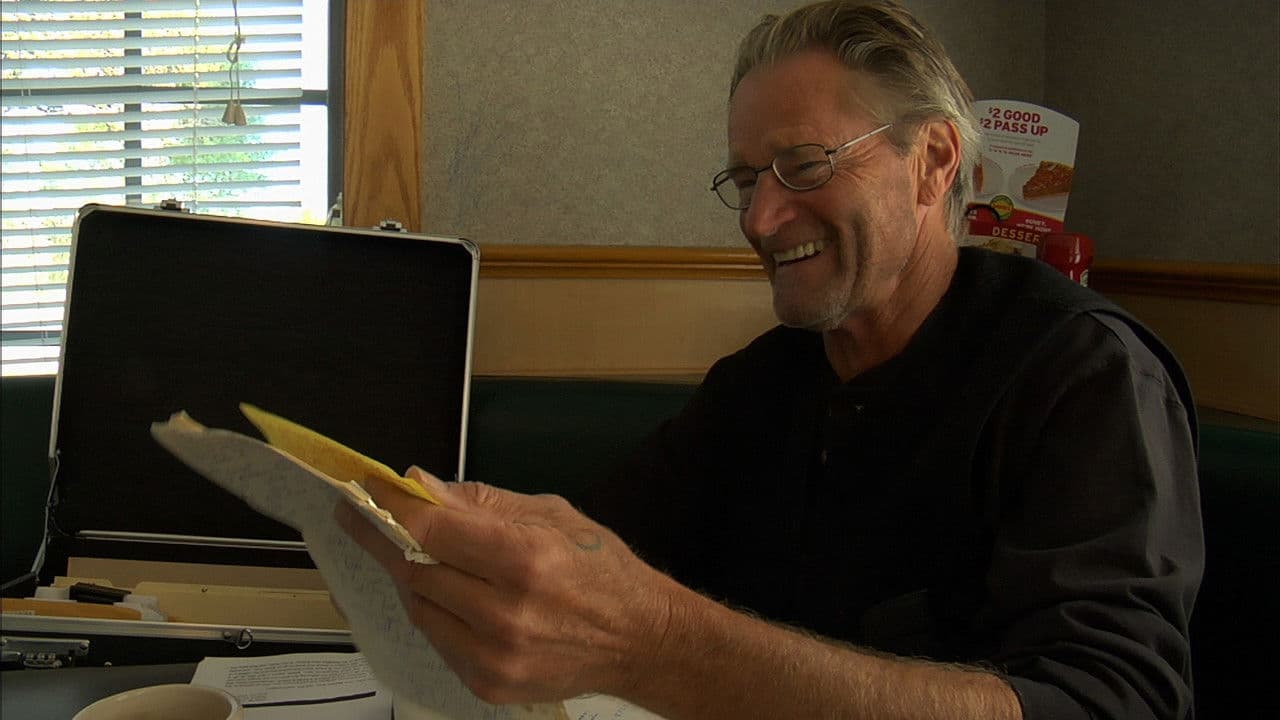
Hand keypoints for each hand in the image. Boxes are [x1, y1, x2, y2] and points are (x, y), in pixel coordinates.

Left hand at [336, 467, 673, 704]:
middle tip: (365, 517)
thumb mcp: (551, 516)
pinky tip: (451, 596)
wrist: (640, 640)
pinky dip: (435, 613)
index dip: (392, 507)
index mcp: (526, 559)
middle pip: (416, 571)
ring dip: (412, 578)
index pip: (432, 531)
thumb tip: (421, 487)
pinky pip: (437, 641)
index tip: (367, 490)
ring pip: (419, 607)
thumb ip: (482, 502)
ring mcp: (494, 655)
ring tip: (419, 557)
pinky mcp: (488, 684)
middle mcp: (506, 612)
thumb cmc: (602, 571)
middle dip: (388, 540)